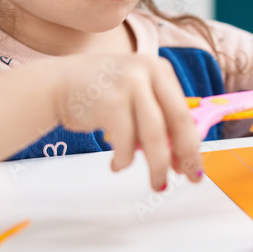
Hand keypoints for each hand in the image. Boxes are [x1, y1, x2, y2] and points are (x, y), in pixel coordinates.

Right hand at [53, 54, 203, 190]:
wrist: (58, 83)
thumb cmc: (99, 92)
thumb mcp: (136, 93)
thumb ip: (158, 117)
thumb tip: (181, 156)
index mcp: (159, 69)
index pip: (185, 112)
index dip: (192, 143)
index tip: (195, 164)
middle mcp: (147, 72)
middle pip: (178, 121)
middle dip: (185, 155)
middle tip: (188, 177)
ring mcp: (129, 84)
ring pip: (155, 136)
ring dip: (158, 166)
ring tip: (157, 182)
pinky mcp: (109, 101)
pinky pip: (126, 142)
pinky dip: (125, 160)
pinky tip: (118, 164)